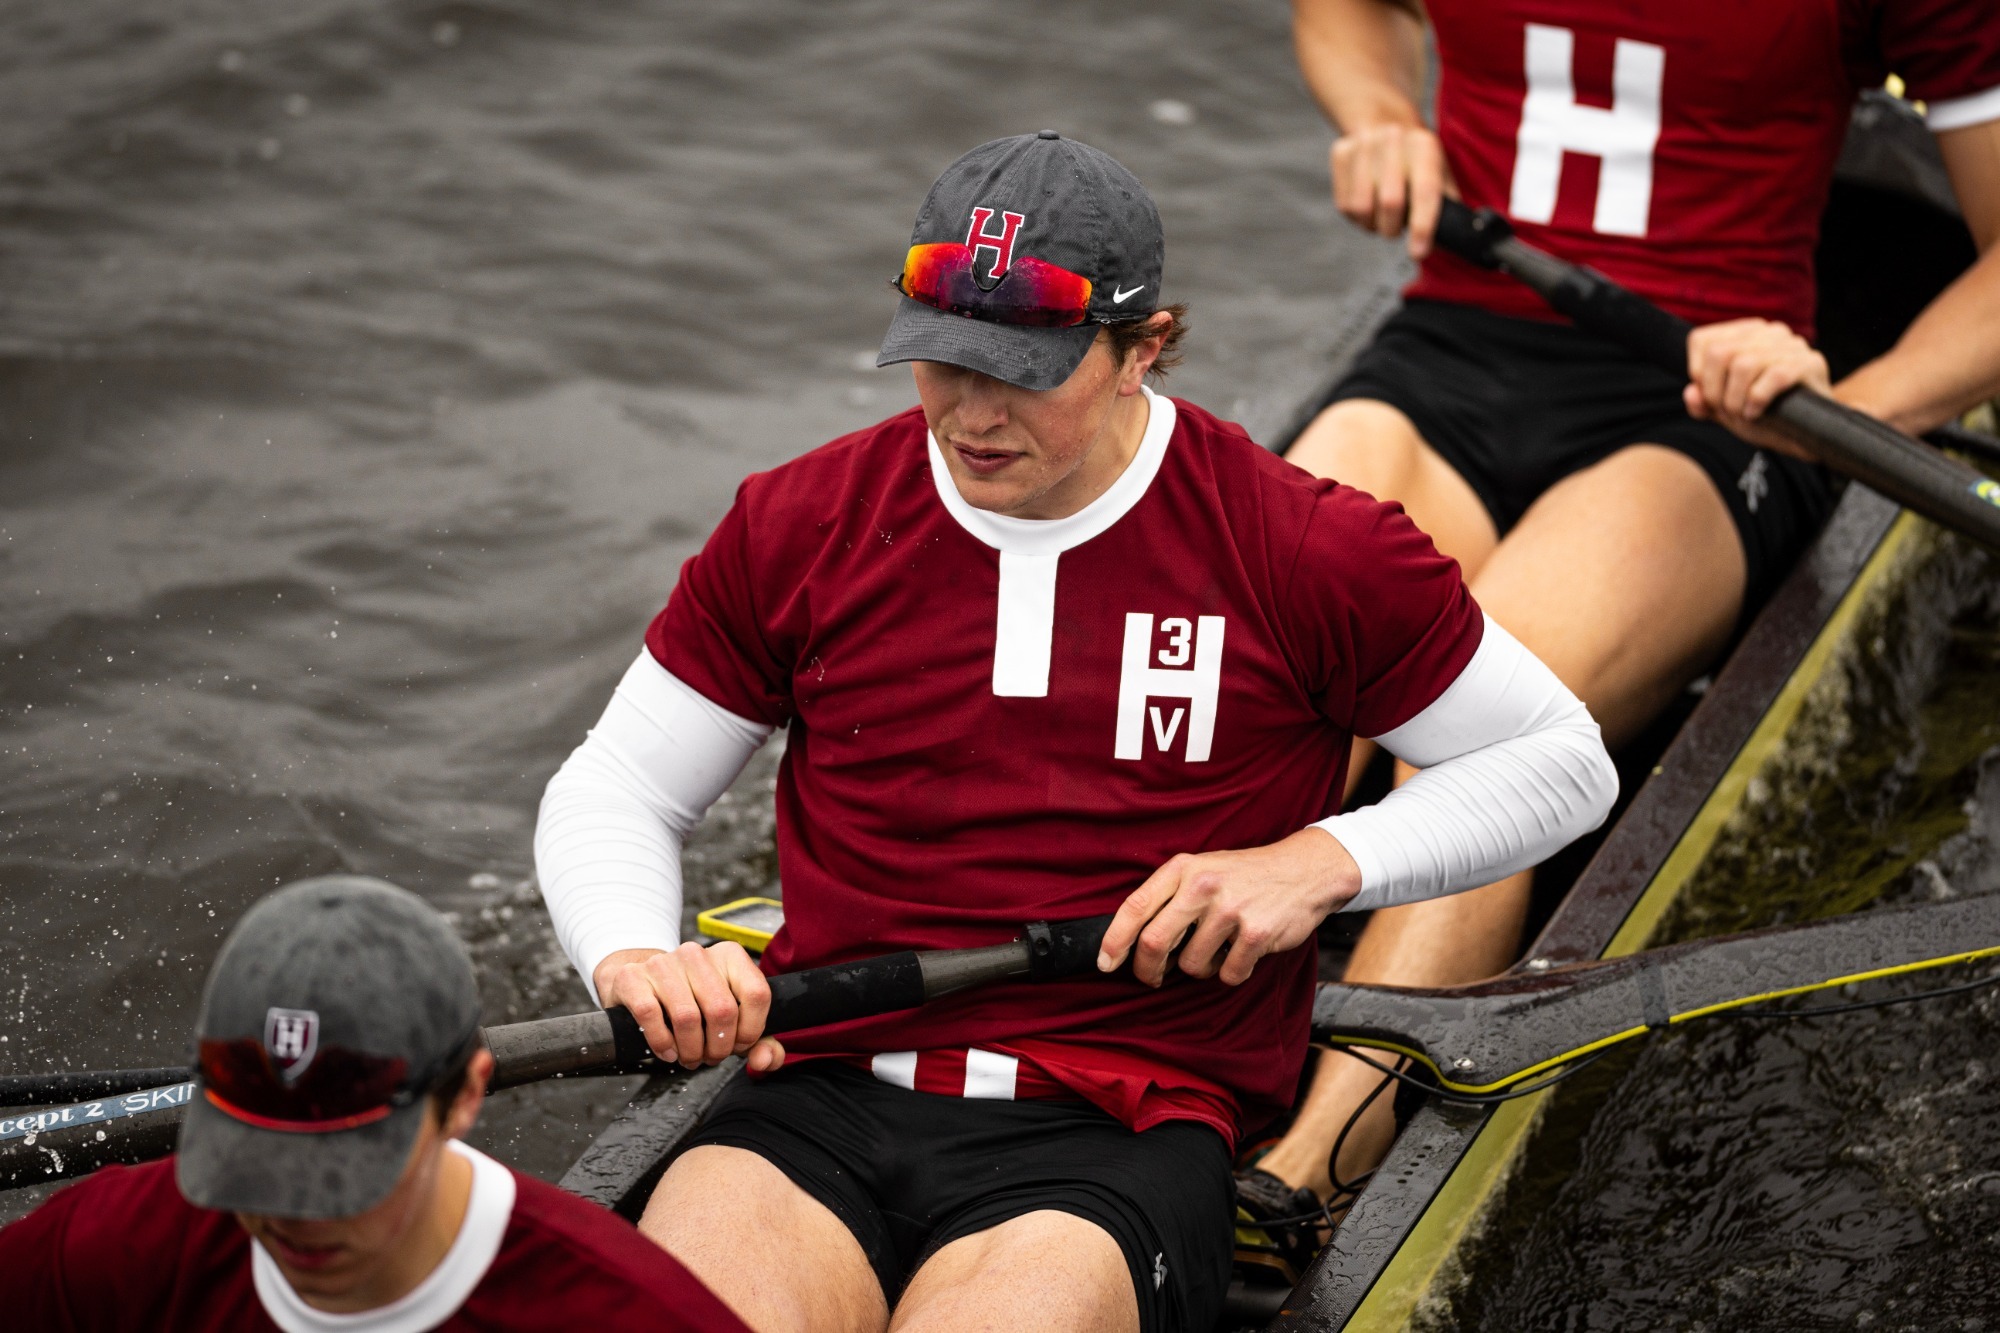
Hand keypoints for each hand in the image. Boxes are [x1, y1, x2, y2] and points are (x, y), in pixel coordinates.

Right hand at [592, 942, 784, 1072]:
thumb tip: (765, 1060)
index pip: (757, 994)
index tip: (738, 1045)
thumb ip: (759, 1042)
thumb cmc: (692, 1003)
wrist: (639, 985)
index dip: (751, 1030)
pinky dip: (662, 1043)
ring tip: (690, 1057)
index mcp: (729, 956)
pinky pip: (651, 1016)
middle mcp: (697, 954)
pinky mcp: (632, 978)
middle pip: (722, 1010)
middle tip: (710, 1057)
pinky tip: (668, 1052)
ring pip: (688, 1017)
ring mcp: (663, 963)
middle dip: (719, 1047)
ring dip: (691, 1050)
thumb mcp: (730, 1018)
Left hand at [1096, 828, 1360, 987]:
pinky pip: (1228, 974)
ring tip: (1218, 947)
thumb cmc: (1245, 875)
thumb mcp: (1203, 869)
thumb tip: (1133, 940)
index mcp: (1183, 868)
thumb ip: (1170, 897)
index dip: (1115, 941)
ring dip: (1201, 967)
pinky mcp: (1256, 933)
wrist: (1304, 870)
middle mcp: (1203, 886)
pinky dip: (1232, 972)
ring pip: (1192, 965)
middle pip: (1155, 943)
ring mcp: (1231, 910)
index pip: (1135, 907)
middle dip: (1148, 969)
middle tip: (1152, 977)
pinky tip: (1242, 951)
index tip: (1105, 963)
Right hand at [1330, 122, 1451, 258]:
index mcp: (1424, 145)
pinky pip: (1344, 204)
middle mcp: (1393, 138)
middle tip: (1396, 231)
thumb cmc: (1418, 161)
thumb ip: (1447, 207)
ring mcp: (1363, 143)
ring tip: (1381, 217)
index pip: (1425, 190)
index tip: (1418, 252)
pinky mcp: (1341, 152)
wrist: (1384, 122)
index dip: (1422, 226)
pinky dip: (1357, 217)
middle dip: (1393, 228)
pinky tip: (1367, 205)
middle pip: (1390, 202)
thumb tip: (1452, 241)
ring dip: (1372, 224)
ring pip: (1362, 208)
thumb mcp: (1440, 174)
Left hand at [1684, 319, 1830, 459]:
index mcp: (1745, 333)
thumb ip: (1702, 401)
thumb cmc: (1763, 416)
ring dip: (1735, 399)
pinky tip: (1757, 413)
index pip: (1702, 340)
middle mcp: (1769, 332)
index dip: (1697, 373)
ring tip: (1743, 414)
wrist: (1803, 436)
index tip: (1710, 396)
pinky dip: (1757, 400)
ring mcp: (1792, 345)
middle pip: (1719, 353)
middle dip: (1714, 391)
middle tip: (1726, 411)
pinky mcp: (1811, 363)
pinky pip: (1774, 376)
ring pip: (1744, 365)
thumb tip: (1692, 392)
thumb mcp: (1724, 411)